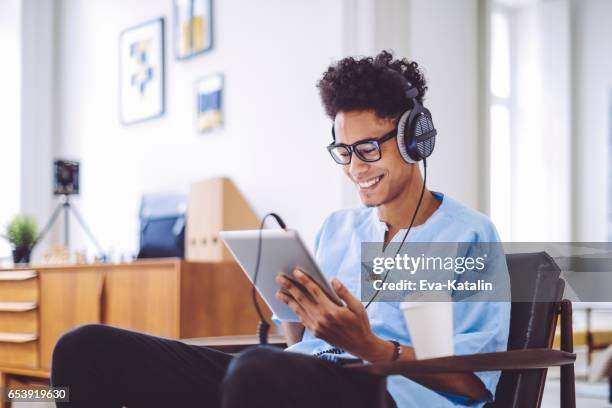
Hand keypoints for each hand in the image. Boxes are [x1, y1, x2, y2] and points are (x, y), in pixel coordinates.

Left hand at [275, 269, 393, 361]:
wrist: (360, 345)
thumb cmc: (360, 324)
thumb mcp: (357, 306)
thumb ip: (343, 292)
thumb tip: (333, 280)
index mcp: (332, 310)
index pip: (314, 291)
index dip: (304, 280)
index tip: (296, 271)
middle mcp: (321, 318)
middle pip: (301, 299)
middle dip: (290, 287)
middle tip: (280, 278)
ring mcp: (317, 327)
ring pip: (298, 310)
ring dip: (287, 300)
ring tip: (278, 293)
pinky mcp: (315, 332)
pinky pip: (302, 319)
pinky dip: (295, 311)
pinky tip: (291, 305)